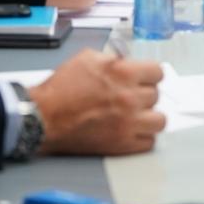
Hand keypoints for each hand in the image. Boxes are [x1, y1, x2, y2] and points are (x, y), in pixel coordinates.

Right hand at [29, 49, 165, 154]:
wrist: (44, 117)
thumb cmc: (60, 90)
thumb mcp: (87, 59)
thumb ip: (113, 59)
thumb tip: (128, 62)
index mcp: (123, 73)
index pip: (158, 72)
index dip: (149, 75)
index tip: (144, 79)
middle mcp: (129, 98)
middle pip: (156, 95)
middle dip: (143, 95)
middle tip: (131, 97)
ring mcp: (128, 122)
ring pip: (160, 120)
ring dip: (149, 117)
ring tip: (137, 116)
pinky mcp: (122, 144)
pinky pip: (148, 142)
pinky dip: (142, 137)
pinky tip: (131, 131)